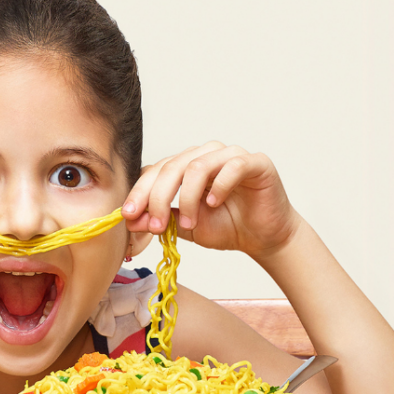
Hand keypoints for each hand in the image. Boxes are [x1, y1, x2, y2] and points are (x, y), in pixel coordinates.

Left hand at [122, 142, 301, 257]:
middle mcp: (205, 155)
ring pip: (197, 165)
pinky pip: (232, 166)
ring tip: (189, 223)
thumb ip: (161, 220)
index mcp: (185, 166)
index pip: (155, 171)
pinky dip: (219, 186)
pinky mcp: (255, 162)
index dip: (139, 193)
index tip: (129, 216)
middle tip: (154, 225)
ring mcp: (230, 155)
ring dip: (187, 197)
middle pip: (171, 167)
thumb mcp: (187, 227)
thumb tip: (130, 220)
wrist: (265, 238)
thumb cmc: (227, 227)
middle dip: (157, 197)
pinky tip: (214, 204)